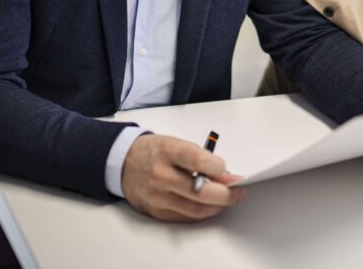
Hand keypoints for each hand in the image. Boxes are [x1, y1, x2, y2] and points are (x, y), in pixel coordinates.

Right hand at [121, 134, 245, 222]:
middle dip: (226, 194)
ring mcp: (158, 196)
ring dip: (217, 206)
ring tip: (227, 199)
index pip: (199, 161)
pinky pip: (186, 217)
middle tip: (238, 191)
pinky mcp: (156, 211)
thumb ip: (202, 159)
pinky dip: (202, 212)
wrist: (124, 163)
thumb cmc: (154, 151)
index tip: (227, 171)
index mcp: (168, 152)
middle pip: (201, 192)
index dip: (218, 168)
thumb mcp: (178, 144)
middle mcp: (161, 175)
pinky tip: (210, 205)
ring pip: (196, 209)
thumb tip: (225, 176)